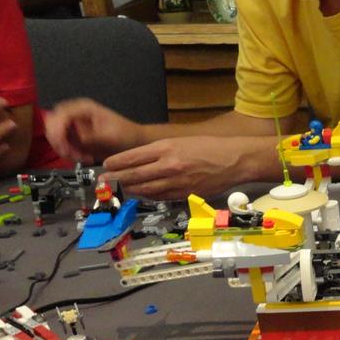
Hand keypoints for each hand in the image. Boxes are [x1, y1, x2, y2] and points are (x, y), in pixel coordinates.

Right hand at [45, 98, 144, 163]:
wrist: (136, 143)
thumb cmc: (127, 135)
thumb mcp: (109, 136)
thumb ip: (90, 136)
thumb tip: (75, 138)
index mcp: (83, 108)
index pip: (59, 115)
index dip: (56, 131)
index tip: (62, 147)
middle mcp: (76, 114)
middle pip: (53, 125)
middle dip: (59, 142)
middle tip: (71, 155)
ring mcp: (75, 125)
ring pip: (57, 137)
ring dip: (66, 150)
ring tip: (84, 158)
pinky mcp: (76, 137)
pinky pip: (65, 146)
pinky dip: (72, 154)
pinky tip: (85, 158)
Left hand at [101, 135, 261, 199]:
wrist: (235, 160)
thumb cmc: (210, 148)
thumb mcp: (181, 142)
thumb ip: (160, 151)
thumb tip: (139, 160)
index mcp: (166, 148)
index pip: (133, 157)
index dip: (116, 163)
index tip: (106, 165)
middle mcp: (169, 165)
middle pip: (135, 175)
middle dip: (117, 179)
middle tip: (104, 181)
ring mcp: (177, 182)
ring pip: (146, 189)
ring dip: (131, 190)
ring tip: (121, 189)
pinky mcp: (185, 194)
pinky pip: (161, 197)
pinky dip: (149, 196)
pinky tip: (143, 194)